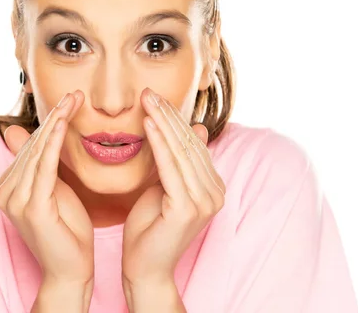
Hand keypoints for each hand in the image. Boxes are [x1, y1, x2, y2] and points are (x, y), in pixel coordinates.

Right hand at [0, 90, 94, 286]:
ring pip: (38, 151)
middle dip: (54, 117)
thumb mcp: (55, 190)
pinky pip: (44, 166)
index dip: (50, 122)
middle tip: (75, 94)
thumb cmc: (68, 231)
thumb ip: (44, 164)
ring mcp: (15, 200)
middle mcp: (6, 191)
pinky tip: (65, 123)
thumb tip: (26, 135)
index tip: (70, 100)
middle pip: (33, 145)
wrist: (71, 270)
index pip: (30, 146)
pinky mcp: (30, 207)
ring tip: (74, 100)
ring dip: (56, 123)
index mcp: (9, 187)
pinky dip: (54, 142)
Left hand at [122, 88, 225, 287]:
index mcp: (212, 187)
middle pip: (189, 144)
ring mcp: (205, 201)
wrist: (143, 266)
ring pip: (181, 151)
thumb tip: (196, 129)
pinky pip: (170, 167)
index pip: (193, 144)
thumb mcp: (164, 186)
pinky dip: (158, 143)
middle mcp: (214, 193)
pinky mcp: (189, 208)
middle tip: (149, 91)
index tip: (156, 97)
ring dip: (163, 122)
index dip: (174, 119)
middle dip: (168, 115)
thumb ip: (176, 161)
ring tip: (147, 100)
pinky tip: (147, 124)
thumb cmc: (149, 227)